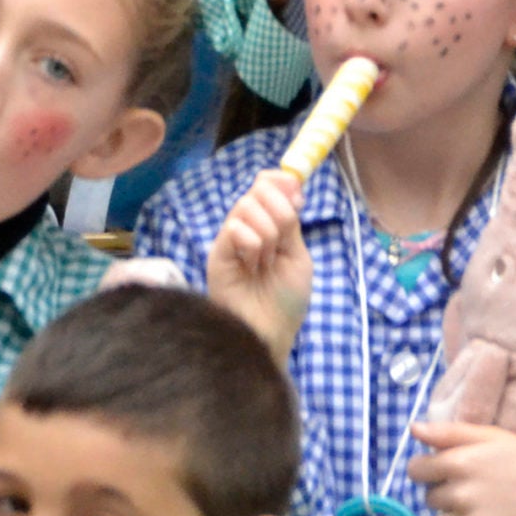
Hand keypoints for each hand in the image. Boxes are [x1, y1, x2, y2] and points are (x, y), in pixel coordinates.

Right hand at [204, 168, 310, 364]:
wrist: (269, 333)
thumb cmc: (285, 301)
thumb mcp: (298, 256)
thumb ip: (291, 222)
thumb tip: (293, 183)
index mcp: (268, 225)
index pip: (267, 184)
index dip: (282, 182)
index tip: (297, 196)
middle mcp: (248, 227)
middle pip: (259, 189)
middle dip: (279, 211)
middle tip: (281, 242)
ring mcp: (230, 239)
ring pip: (247, 205)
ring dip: (268, 233)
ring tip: (265, 262)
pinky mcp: (217, 252)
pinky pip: (235, 227)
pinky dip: (252, 243)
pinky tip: (251, 265)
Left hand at [407, 423, 515, 515]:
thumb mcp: (491, 436)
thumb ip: (448, 432)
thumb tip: (413, 429)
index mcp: (459, 462)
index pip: (416, 471)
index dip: (428, 472)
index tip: (446, 474)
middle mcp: (462, 494)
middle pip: (430, 500)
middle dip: (447, 497)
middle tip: (476, 494)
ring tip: (483, 515)